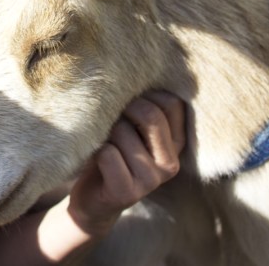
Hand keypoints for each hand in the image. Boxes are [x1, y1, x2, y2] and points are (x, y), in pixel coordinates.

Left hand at [66, 91, 186, 238]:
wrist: (92, 201)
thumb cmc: (112, 152)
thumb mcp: (132, 127)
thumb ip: (143, 105)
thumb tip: (137, 65)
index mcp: (176, 143)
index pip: (172, 102)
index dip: (145, 92)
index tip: (126, 98)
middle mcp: (170, 163)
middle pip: (151, 115)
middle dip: (123, 107)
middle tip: (107, 115)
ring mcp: (151, 180)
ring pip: (123, 131)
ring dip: (104, 130)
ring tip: (101, 140)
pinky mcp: (128, 192)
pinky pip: (108, 153)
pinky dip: (95, 149)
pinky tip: (94, 158)